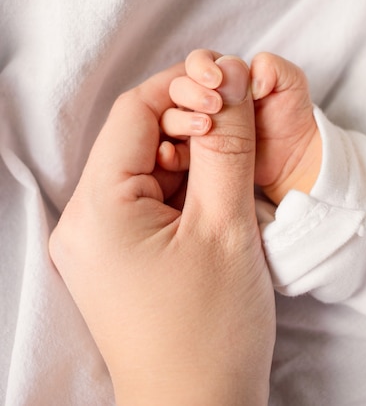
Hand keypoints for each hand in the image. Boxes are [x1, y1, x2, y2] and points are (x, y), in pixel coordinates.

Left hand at [49, 58, 275, 405]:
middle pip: (137, 137)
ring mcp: (96, 239)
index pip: (134, 112)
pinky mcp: (115, 253)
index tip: (230, 89)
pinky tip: (213, 197)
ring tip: (230, 173)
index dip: (184, 88)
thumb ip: (228, 143)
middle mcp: (83, 220)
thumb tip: (231, 77)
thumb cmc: (211, 332)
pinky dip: (183, 185)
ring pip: (145, 165)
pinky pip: (147, 196)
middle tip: (238, 130)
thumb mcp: (226, 226)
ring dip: (191, 155)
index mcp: (97, 208)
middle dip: (190, 123)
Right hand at [159, 49, 321, 205]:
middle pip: (179, 88)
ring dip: (178, 122)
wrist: (295, 157)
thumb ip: (271, 67)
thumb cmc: (291, 114)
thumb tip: (239, 74)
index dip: (201, 66)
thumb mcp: (291, 83)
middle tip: (214, 106)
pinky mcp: (194, 157)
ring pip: (170, 119)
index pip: (198, 62)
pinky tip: (170, 155)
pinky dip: (167, 154)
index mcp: (223, 76)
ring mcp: (196, 128)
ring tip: (205, 129)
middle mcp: (204, 99)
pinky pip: (171, 154)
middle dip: (190, 93)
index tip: (216, 80)